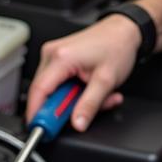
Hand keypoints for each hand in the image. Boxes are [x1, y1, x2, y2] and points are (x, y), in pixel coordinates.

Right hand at [25, 16, 140, 131]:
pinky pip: (59, 84)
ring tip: (96, 95)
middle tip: (82, 113)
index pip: (39, 91)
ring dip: (74, 100)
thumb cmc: (117, 47)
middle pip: (45, 93)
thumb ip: (90, 105)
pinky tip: (90, 88)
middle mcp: (52, 54)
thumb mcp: (106, 81)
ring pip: (54, 90)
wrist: (124, 31)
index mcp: (61, 58)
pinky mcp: (58, 59)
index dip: (37, 113)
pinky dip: (74, 92)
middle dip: (65, 108)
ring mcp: (53, 55)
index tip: (40, 129)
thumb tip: (77, 123)